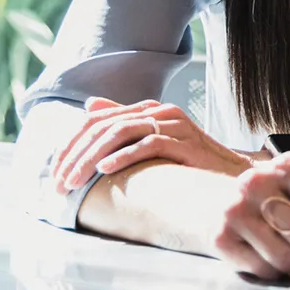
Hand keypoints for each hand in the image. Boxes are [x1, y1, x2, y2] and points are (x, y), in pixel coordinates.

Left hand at [52, 95, 254, 192]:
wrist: (234, 176)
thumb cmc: (192, 163)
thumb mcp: (154, 141)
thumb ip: (124, 122)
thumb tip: (89, 106)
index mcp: (150, 109)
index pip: (97, 120)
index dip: (71, 144)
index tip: (56, 172)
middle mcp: (160, 111)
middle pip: (104, 126)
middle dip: (75, 155)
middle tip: (59, 183)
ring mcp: (174, 125)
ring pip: (120, 133)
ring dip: (91, 159)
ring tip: (74, 181)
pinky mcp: (185, 142)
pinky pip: (148, 144)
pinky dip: (123, 157)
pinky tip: (105, 171)